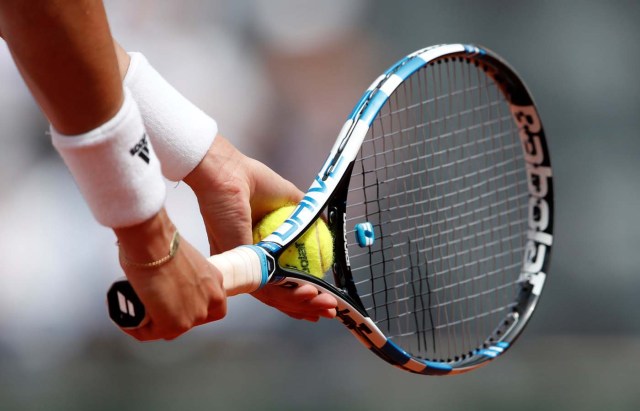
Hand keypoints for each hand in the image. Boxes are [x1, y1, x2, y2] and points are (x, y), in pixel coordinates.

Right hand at [114, 209, 226, 339]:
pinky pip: (150, 333)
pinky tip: (125, 322)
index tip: (177, 305)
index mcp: (215, 281)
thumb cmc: (162, 243)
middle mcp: (211, 300)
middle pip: (192, 319)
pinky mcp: (174, 325)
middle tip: (154, 308)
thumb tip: (168, 279)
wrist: (153, 244)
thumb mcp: (185, 261)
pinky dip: (136, 329)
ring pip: (171, 328)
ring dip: (153, 324)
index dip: (193, 307)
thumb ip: (184, 275)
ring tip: (135, 314)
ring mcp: (194, 315)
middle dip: (172, 315)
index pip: (212, 306)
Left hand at [184, 136, 336, 320]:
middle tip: (330, 309)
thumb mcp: (288, 198)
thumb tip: (325, 225)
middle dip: (308, 307)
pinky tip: (311, 292)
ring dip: (304, 303)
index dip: (303, 293)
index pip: (281, 281)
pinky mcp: (239, 267)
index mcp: (256, 252)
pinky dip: (291, 293)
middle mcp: (247, 264)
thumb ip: (306, 213)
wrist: (229, 175)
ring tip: (326, 304)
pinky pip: (268, 286)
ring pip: (276, 296)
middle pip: (280, 295)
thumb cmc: (251, 181)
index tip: (324, 297)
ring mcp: (242, 268)